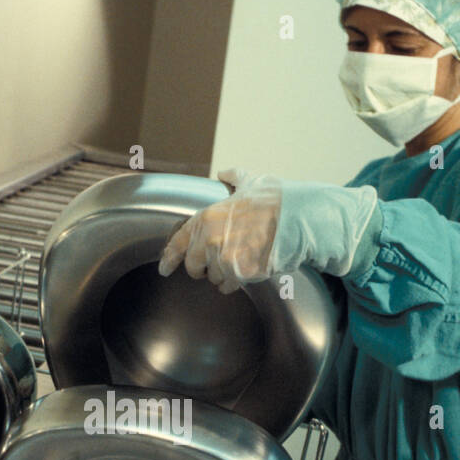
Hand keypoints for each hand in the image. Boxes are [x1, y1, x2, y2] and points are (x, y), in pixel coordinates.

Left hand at [158, 168, 282, 294]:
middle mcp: (210, 240)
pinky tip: (244, 272)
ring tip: (238, 261)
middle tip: (214, 263)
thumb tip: (226, 173)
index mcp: (206, 218)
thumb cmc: (273, 200)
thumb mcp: (249, 181)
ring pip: (213, 278)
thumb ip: (233, 178)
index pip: (177, 243)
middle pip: (193, 267)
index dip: (168, 259)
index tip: (164, 268)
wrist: (295, 218)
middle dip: (202, 268)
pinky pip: (229, 286)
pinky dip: (234, 282)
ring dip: (222, 274)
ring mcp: (224, 258)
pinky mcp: (240, 274)